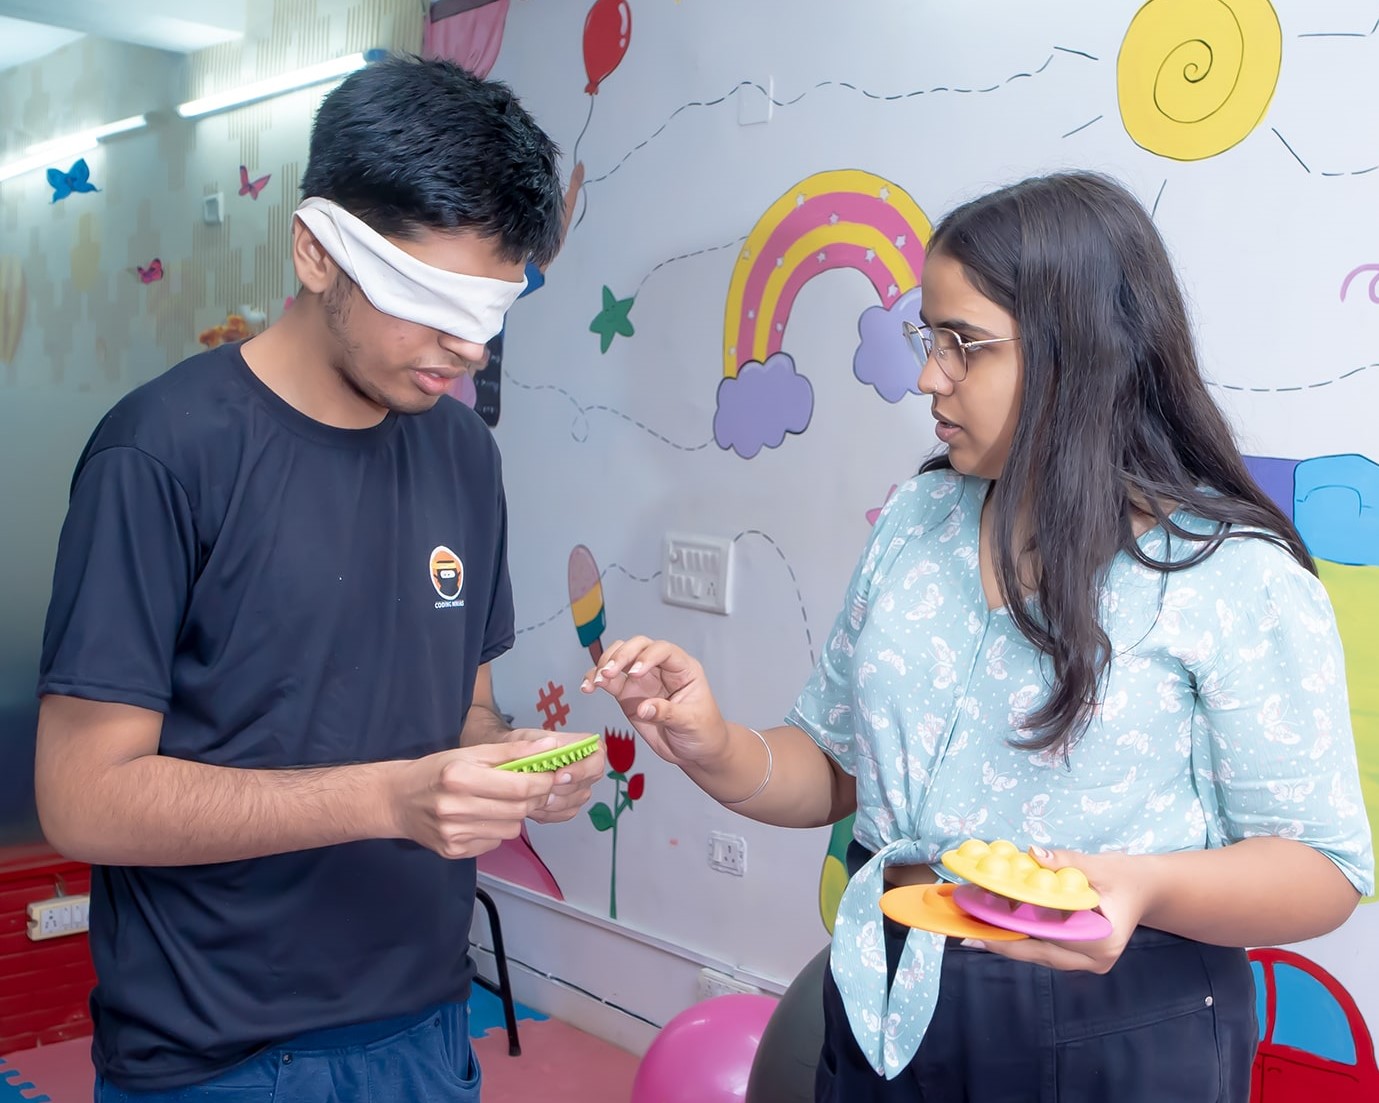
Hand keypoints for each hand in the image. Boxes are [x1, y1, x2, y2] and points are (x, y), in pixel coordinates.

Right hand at [390, 740, 557, 858]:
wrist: (396, 801)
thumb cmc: (435, 772)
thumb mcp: (469, 753)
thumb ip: (511, 752)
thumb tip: (549, 748)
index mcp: (459, 777)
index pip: (518, 787)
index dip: (542, 782)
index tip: (552, 776)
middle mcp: (455, 808)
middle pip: (518, 810)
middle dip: (533, 798)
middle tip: (534, 788)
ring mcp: (453, 834)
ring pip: (510, 830)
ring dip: (514, 816)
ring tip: (499, 803)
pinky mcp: (453, 852)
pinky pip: (493, 844)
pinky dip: (495, 831)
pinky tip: (480, 818)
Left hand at [506, 728, 604, 824]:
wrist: (514, 761)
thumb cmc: (525, 747)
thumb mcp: (526, 737)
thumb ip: (538, 743)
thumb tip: (551, 746)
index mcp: (586, 747)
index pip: (596, 761)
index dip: (580, 771)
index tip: (558, 776)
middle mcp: (587, 770)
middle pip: (583, 787)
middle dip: (558, 789)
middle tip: (537, 786)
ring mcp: (580, 790)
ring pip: (572, 804)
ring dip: (549, 802)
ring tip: (530, 794)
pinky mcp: (570, 806)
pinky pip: (562, 815)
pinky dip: (546, 812)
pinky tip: (532, 803)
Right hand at [579, 636, 728, 768]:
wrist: (696, 751)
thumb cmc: (703, 731)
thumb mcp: (692, 723)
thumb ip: (668, 713)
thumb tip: (643, 708)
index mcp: (683, 669)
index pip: (663, 650)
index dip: (647, 656)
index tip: (635, 673)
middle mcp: (661, 668)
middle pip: (638, 646)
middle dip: (621, 655)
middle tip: (608, 673)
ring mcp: (642, 680)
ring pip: (619, 658)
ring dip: (604, 664)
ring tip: (596, 681)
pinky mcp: (628, 694)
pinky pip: (609, 681)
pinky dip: (595, 680)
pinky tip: (587, 687)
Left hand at [961, 847, 1156, 973]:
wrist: (1146, 889)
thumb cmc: (1126, 876)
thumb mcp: (1099, 865)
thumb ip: (1065, 861)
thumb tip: (1033, 853)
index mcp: (1102, 941)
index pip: (1048, 938)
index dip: (1013, 931)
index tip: (982, 924)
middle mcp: (1094, 960)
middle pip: (1038, 953)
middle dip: (1001, 941)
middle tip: (967, 932)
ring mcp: (1087, 962)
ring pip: (1038, 954)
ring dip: (1007, 940)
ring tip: (973, 928)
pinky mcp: (1079, 957)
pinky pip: (1044, 948)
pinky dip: (1021, 937)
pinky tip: (995, 926)